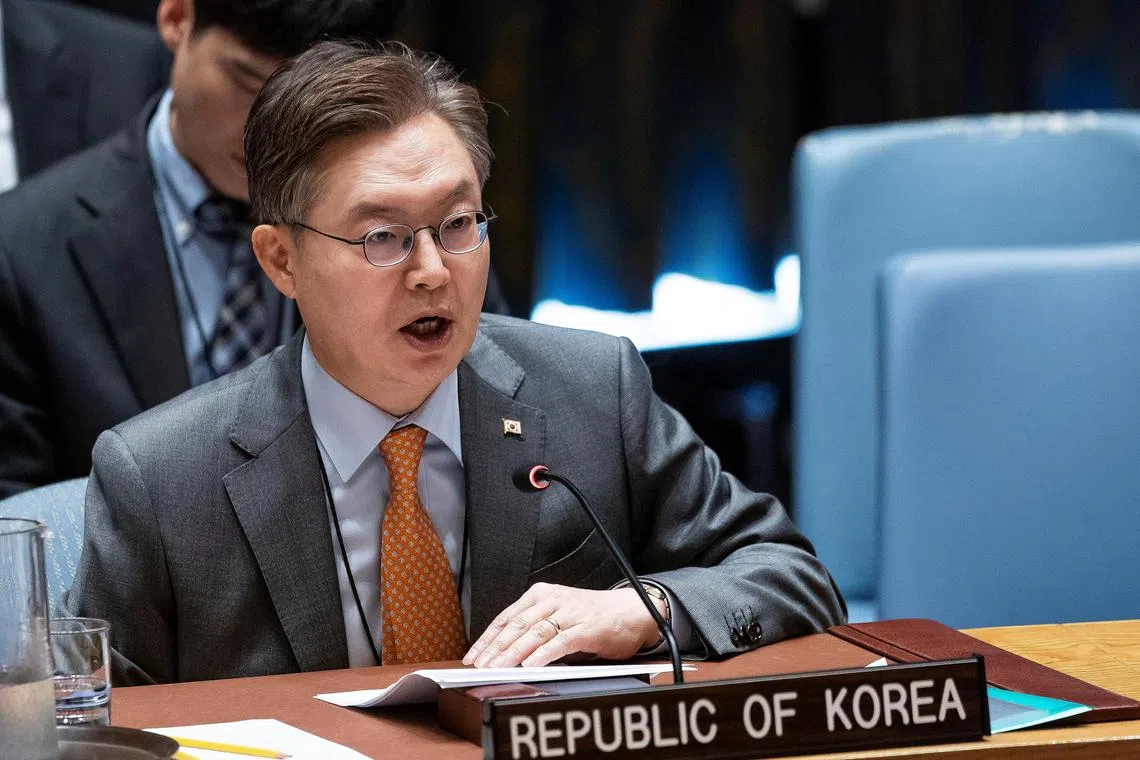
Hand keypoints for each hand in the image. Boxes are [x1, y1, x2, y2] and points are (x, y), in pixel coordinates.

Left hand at [463, 583, 664, 667]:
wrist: (631, 611)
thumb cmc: (591, 616)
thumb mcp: (557, 614)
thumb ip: (534, 627)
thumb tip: (502, 652)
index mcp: (541, 594)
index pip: (507, 617)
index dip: (487, 638)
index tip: (473, 656)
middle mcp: (553, 599)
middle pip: (517, 625)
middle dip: (496, 648)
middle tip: (481, 666)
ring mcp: (571, 612)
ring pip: (535, 633)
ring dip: (514, 653)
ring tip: (498, 668)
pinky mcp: (587, 627)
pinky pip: (561, 641)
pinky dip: (543, 654)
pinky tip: (530, 666)